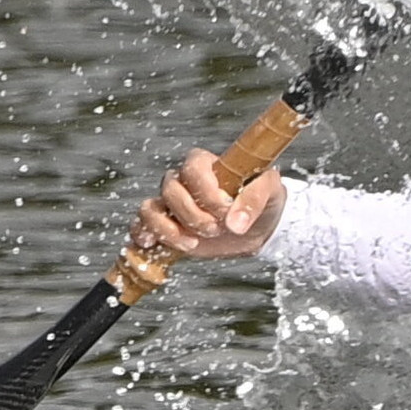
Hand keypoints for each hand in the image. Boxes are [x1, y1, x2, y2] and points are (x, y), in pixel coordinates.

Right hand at [129, 147, 285, 261]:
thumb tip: (235, 224)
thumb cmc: (264, 199)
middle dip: (192, 215)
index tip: (226, 209)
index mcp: (206, 164)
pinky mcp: (167, 226)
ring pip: (150, 208)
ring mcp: (172, 205)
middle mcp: (183, 181)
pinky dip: (143, 235)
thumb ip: (253, 201)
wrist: (260, 226)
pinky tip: (153, 246)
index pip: (193, 170)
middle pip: (169, 190)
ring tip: (192, 243)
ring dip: (168, 229)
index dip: (206, 192)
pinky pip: (141, 226)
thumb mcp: (269, 192)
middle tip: (216, 229)